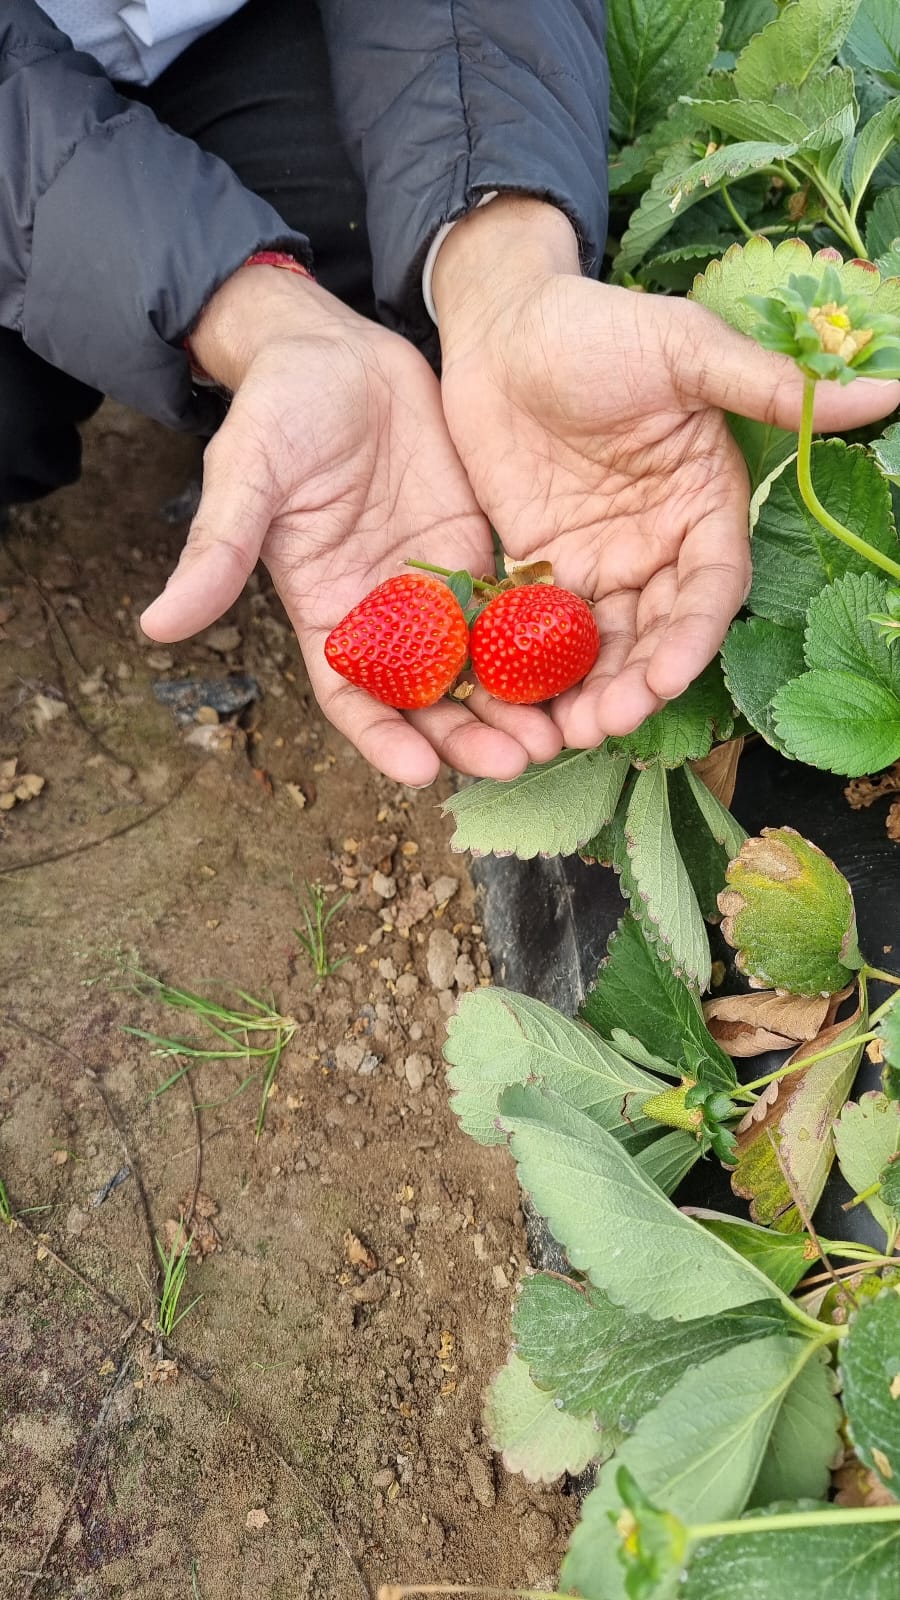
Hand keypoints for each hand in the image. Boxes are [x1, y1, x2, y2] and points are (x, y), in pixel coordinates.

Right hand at [140, 265, 562, 784]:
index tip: (421, 772)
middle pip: (429, 698)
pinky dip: (539, 646)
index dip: (382, 740)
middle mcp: (384, 615)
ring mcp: (435, 588)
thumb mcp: (245, 478)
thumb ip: (218, 553)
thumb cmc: (278, 412)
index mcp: (327, 612)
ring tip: (556, 734)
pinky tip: (577, 668)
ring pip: (479, 666)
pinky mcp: (479, 553)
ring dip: (514, 704)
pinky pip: (513, 611)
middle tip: (517, 761)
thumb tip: (155, 627)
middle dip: (468, 735)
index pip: (353, 697)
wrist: (336, 351)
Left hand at [434, 198, 899, 746]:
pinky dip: (534, 670)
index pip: (711, 587)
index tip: (664, 676)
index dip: (692, 636)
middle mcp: (658, 545)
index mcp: (705, 504)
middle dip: (637, 682)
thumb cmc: (601, 326)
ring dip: (589, 692)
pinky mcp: (542, 566)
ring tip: (565, 731)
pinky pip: (541, 630)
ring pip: (603, 645)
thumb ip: (770, 388)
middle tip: (605, 723)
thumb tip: (887, 393)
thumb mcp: (687, 349)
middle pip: (658, 632)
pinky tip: (515, 704)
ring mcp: (600, 561)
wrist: (502, 323)